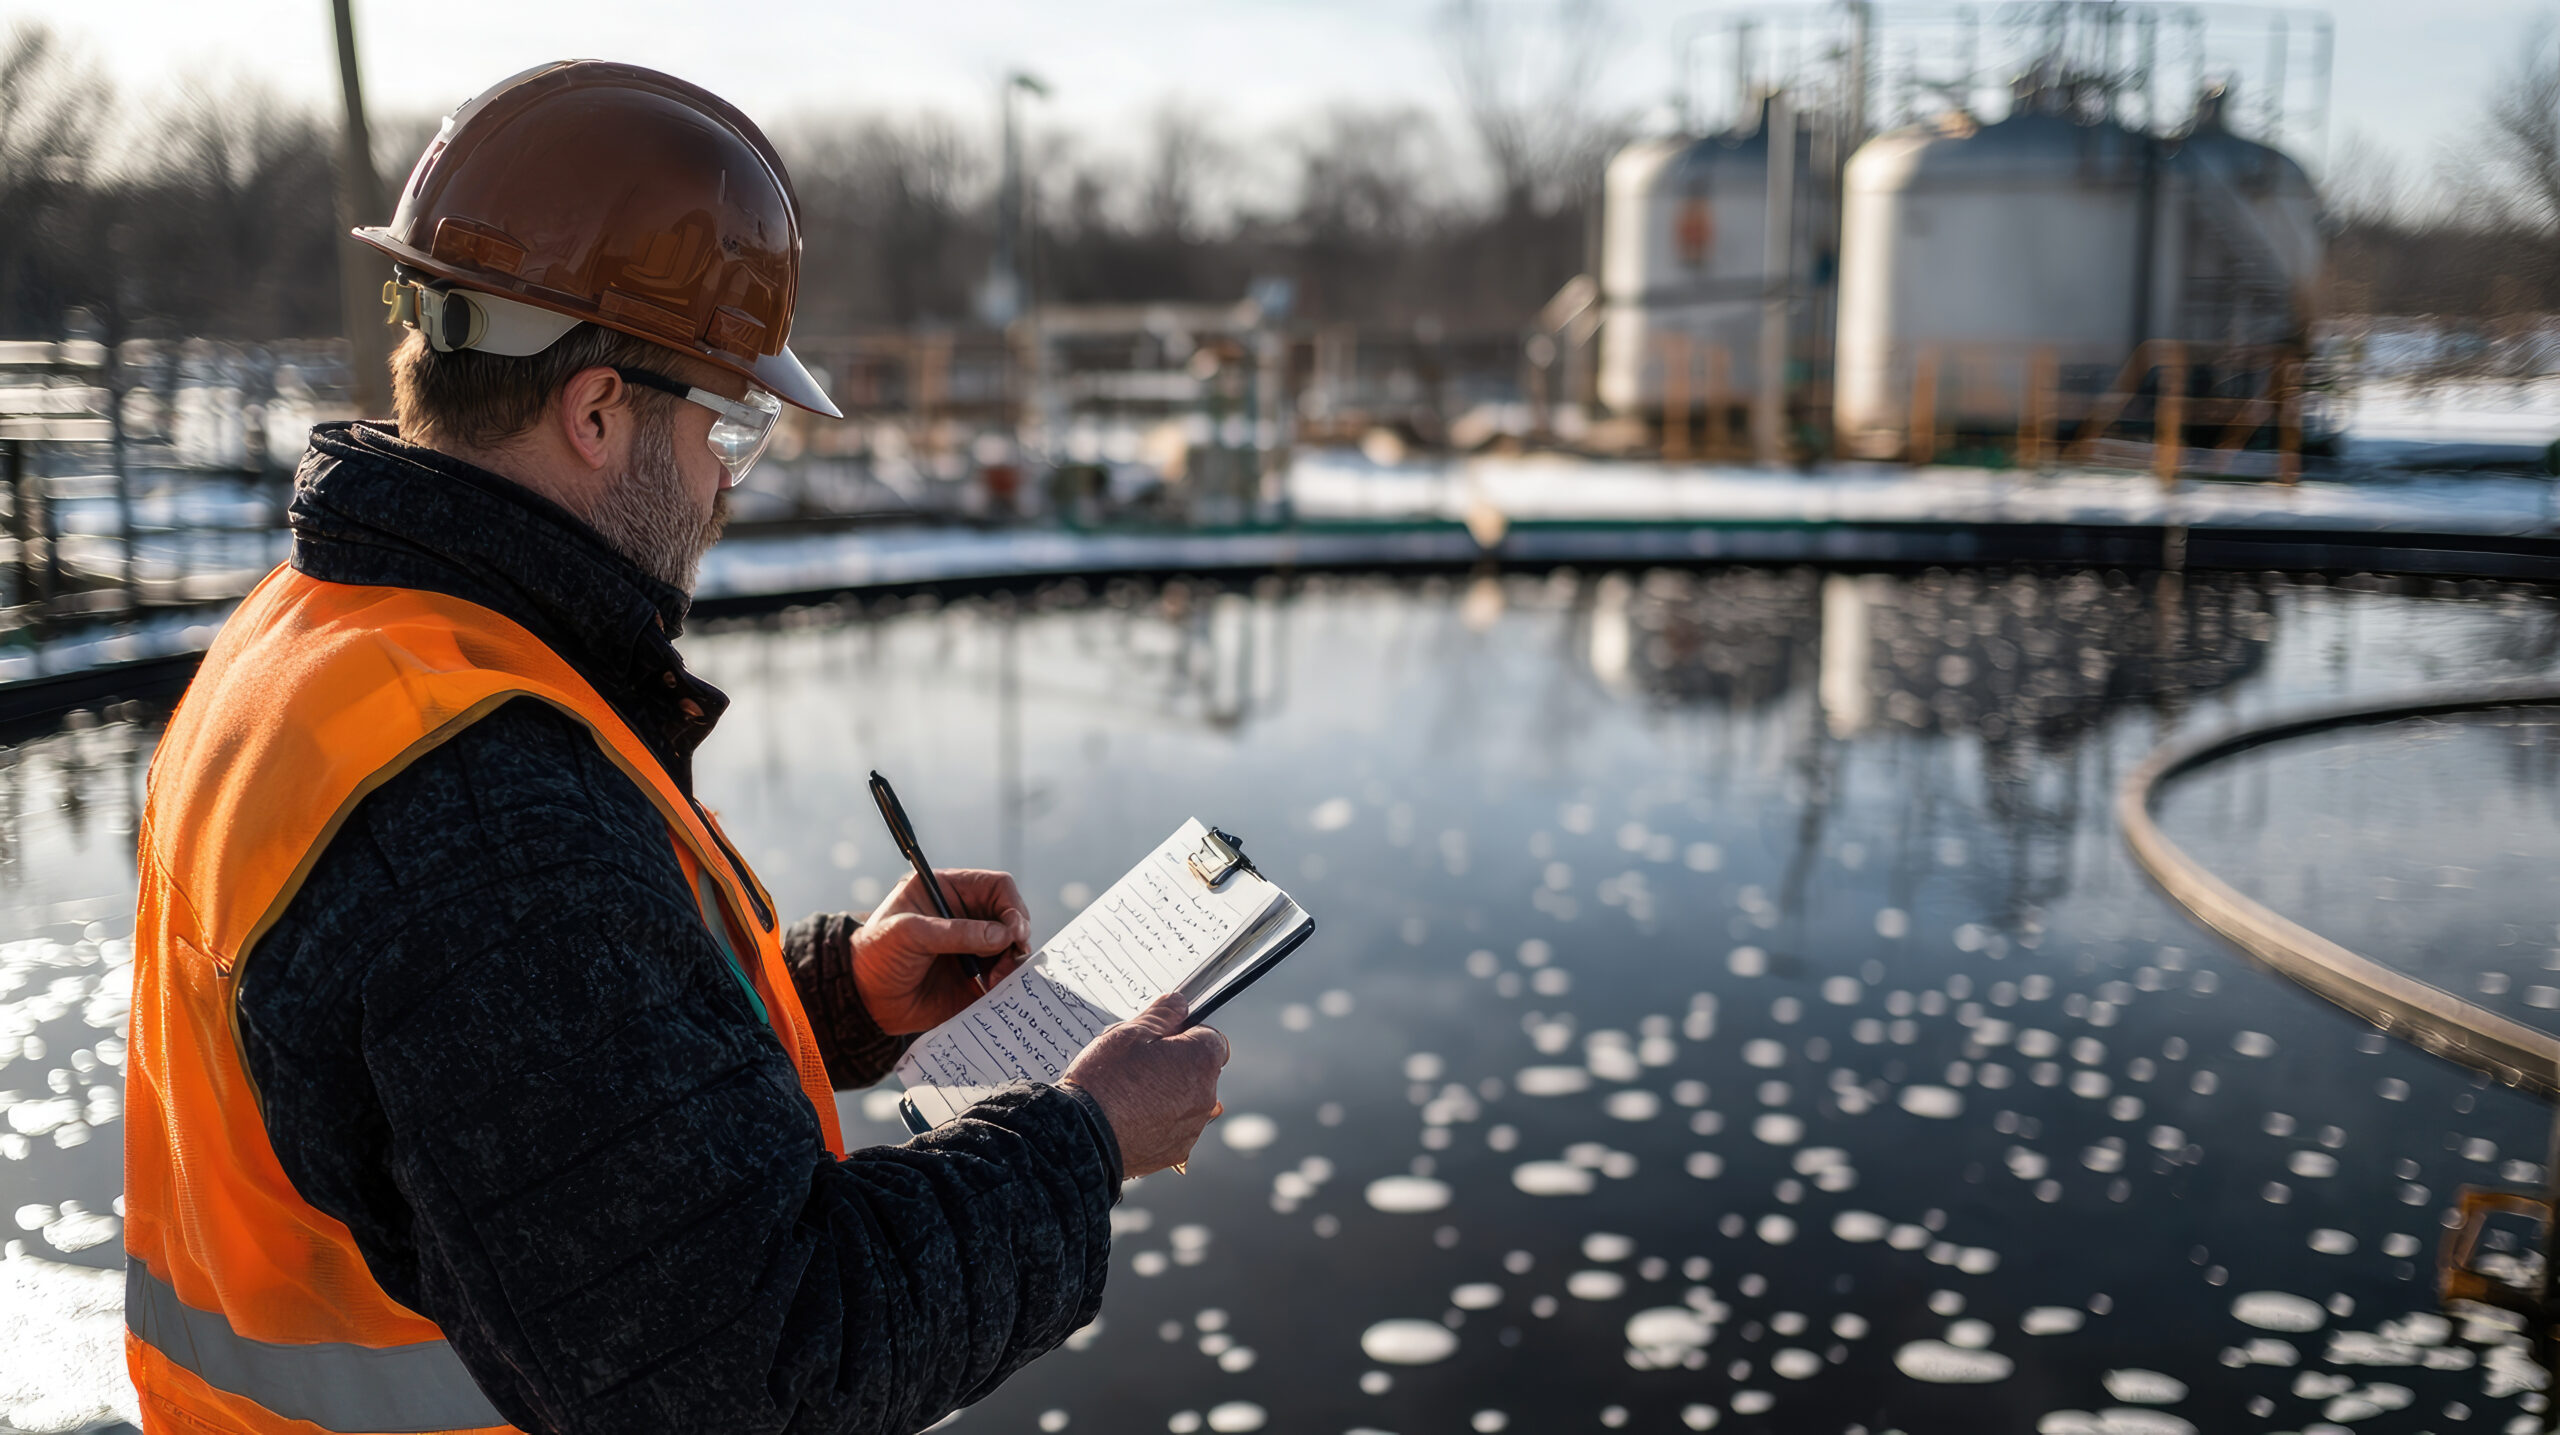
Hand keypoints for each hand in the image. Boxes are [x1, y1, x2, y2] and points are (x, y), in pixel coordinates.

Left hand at [852, 869, 1030, 1033]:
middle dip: (1017, 935)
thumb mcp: (910, 934)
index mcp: (949, 892)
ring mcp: (973, 948)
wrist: (864, 999)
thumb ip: (956, 933)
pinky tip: (993, 989)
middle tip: (1010, 956)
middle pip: (1012, 916)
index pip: (996, 887)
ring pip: (1013, 948)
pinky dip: (1008, 983)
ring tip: (996, 978)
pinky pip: (1005, 977)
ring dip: (1013, 962)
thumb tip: (1004, 936)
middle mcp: (967, 917)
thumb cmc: (877, 954)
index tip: (1013, 930)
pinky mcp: (976, 978)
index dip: (1011, 905)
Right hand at [1059, 994, 1229, 1179]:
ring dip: (1168, 1095)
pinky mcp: (1176, 1153)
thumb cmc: (1105, 1083)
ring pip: (1186, 1102)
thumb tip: (1178, 1004)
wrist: (1083, 1138)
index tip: (1163, 1038)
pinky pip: (1174, 1129)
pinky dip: (1159, 1122)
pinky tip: (1132, 1118)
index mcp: (1199, 1061)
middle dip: (1176, 1065)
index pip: (1210, 1038)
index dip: (1186, 1034)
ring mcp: (1191, 1128)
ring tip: (1131, 1095)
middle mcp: (1205, 1097)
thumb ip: (1162, 1015)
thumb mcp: (1128, 1034)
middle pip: (1199, 1072)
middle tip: (1139, 1066)